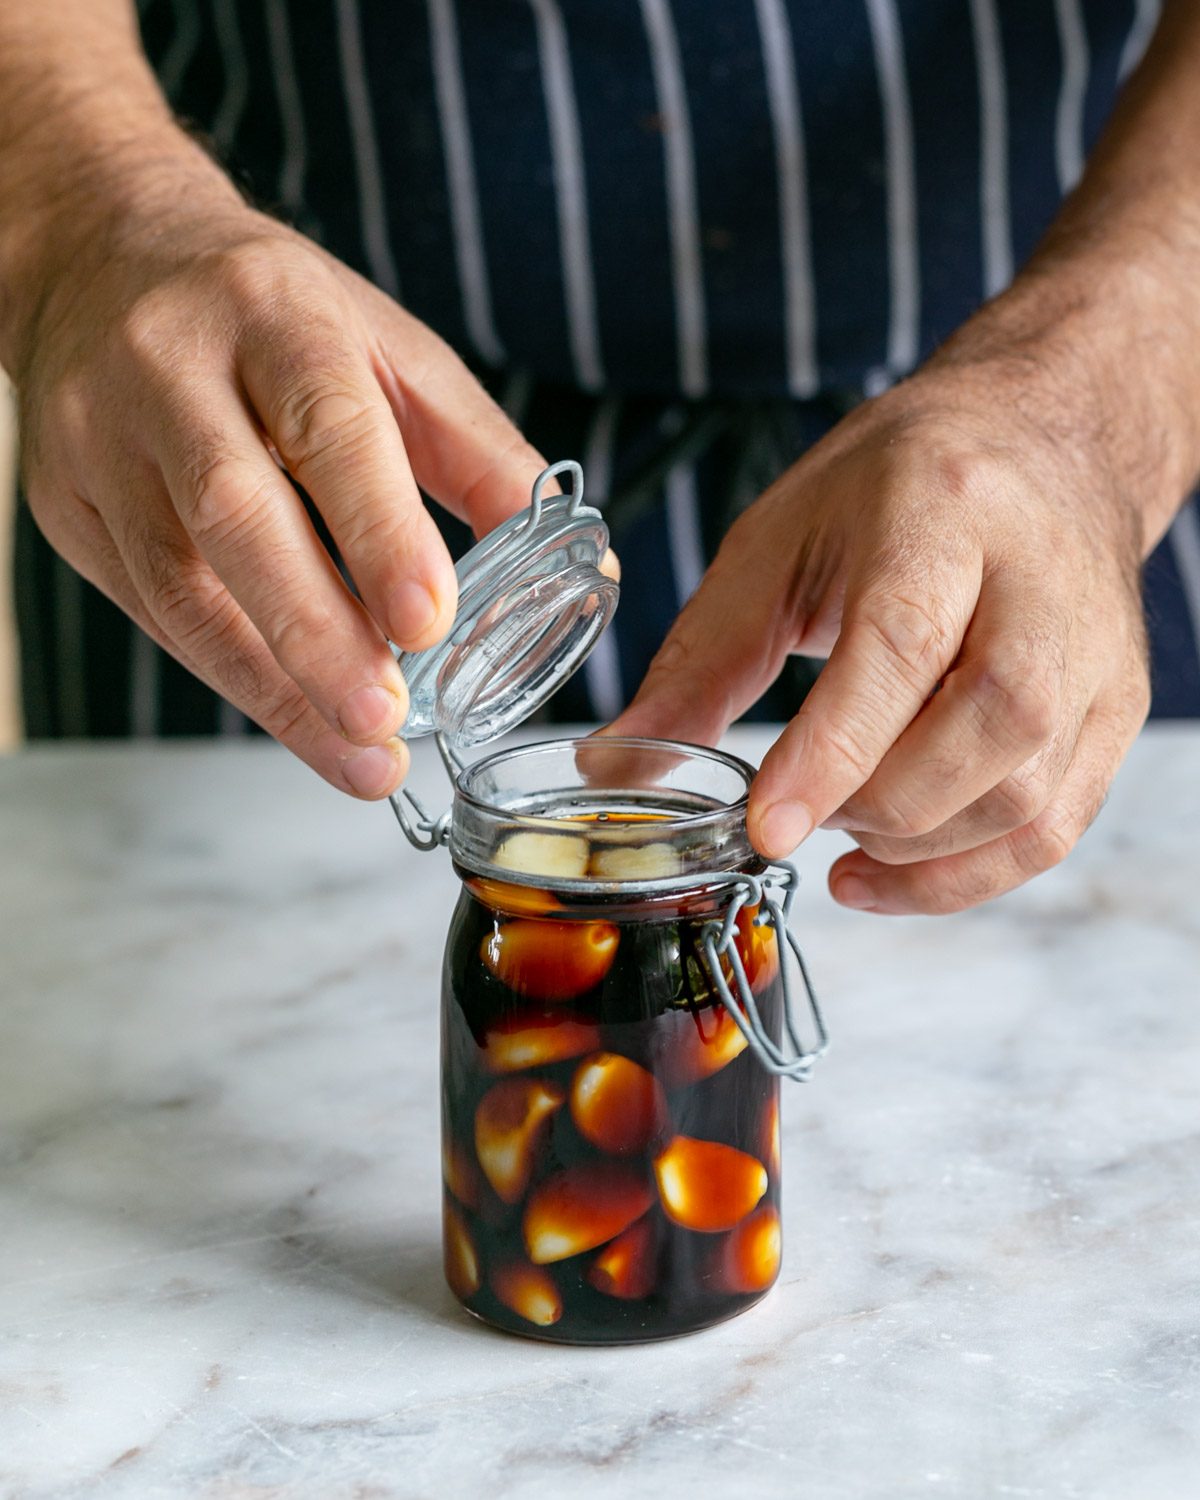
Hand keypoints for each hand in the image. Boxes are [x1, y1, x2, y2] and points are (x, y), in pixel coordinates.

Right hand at [7, 150, 545, 798]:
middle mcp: (169, 369)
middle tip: (381, 722)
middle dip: (313, 632)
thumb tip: (570, 552)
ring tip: (356, 755)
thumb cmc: (271, 313)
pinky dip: (230, 671)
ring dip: (272, 686)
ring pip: (178, 585)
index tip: (428, 622)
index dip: (378, 530)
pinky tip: (294, 714)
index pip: (328, 426)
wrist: (102, 255)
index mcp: (273, 313)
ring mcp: (100, 441)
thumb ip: (476, 449)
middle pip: (233, 513)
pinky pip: (149, 609)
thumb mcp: (389, 347)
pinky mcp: (65, 505)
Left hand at [611, 352, 1153, 913]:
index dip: (835, 747)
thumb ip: (701, 659)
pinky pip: (1052, 831)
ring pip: (1024, 796)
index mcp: (944, 513)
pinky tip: (884, 869)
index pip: (903, 644)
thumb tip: (618, 767)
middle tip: (794, 809)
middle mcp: (1042, 583)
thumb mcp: (779, 542)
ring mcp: (1096, 654)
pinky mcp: (1117, 710)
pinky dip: (962, 878)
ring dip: (912, 849)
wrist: (1042, 443)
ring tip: (836, 827)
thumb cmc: (901, 486)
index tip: (765, 825)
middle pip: (986, 728)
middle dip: (872, 804)